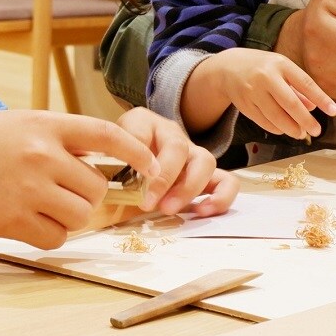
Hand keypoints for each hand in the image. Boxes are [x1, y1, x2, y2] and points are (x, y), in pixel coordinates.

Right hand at [0, 110, 160, 248]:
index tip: (152, 164)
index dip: (136, 152)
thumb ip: (58, 139)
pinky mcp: (13, 220)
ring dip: (71, 216)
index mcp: (46, 125)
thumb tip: (99, 164)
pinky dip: (50, 235)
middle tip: (66, 192)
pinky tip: (28, 221)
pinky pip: (55, 238)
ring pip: (80, 215)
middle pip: (96, 186)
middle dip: (90, 194)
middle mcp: (41, 155)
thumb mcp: (20, 124)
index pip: (107, 135)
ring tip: (43, 204)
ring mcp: (28, 189)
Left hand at [117, 107, 238, 216]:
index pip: (141, 130)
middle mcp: (172, 134)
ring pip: (205, 161)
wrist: (132, 156)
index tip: (132, 176)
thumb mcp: (109, 150)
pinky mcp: (207, 174)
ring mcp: (192, 153)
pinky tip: (202, 212)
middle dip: (164, 178)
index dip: (138, 154)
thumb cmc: (121, 155)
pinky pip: (226, 181)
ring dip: (188, 188)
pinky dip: (220, 197)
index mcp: (144, 123)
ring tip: (169, 209)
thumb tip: (124, 167)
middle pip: (178, 147)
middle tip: (148, 203)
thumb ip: (112, 155)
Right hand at [187, 49, 335, 140]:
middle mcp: (266, 77)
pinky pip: (264, 122)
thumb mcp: (281, 69)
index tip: (334, 111)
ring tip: (301, 133)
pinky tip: (284, 129)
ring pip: (276, 116)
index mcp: (280, 64)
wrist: (228, 67)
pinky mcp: (244, 105)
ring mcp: (253, 92)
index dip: (321, 98)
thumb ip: (298, 87)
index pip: (305, 83)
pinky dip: (277, 128)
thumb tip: (314, 107)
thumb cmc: (262, 67)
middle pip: (290, 103)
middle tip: (317, 130)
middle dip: (306, 120)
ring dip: (292, 128)